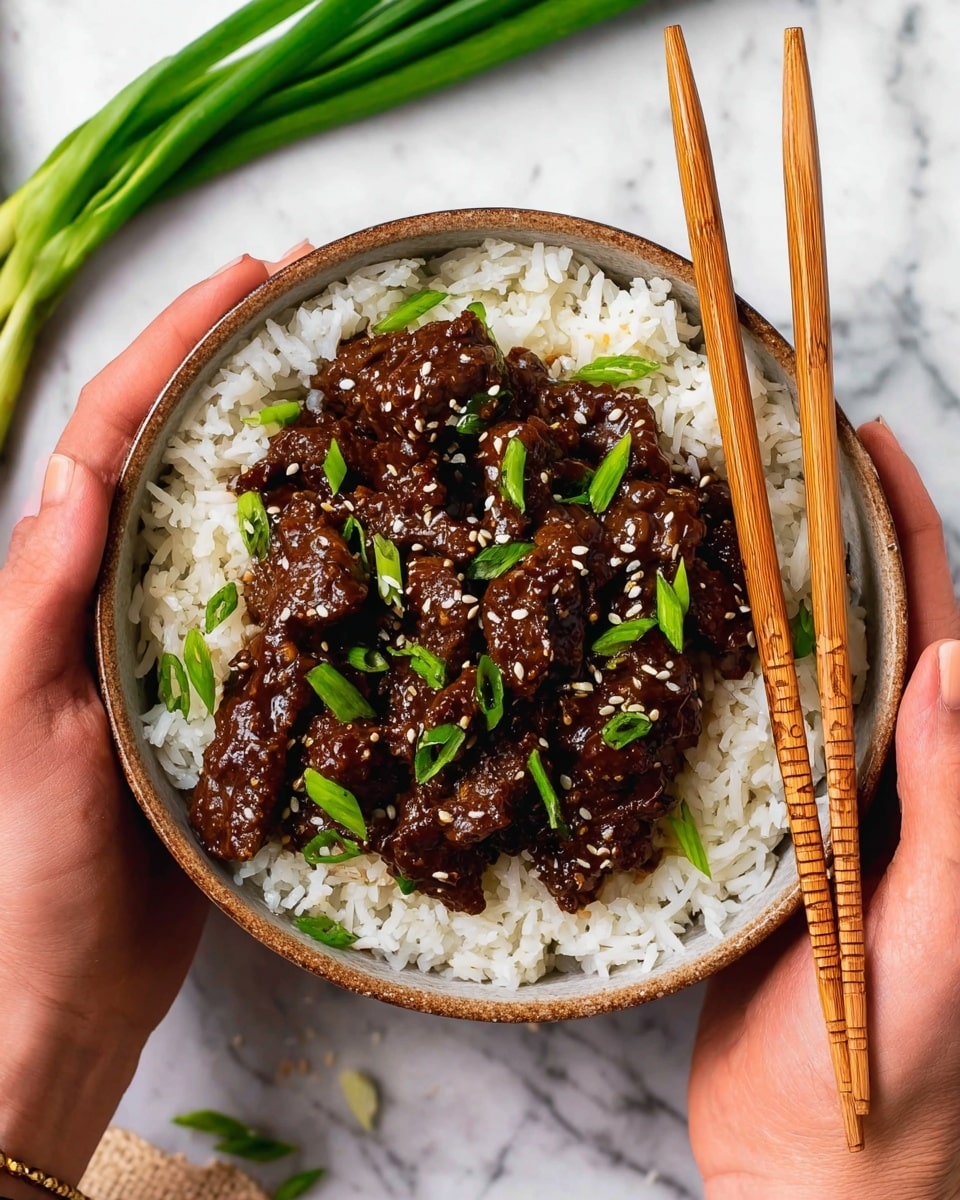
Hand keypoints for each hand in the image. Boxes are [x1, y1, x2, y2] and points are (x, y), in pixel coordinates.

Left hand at [0, 244, 311, 1193]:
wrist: (69, 982)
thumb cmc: (25, 864)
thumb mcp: (18, 720)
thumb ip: (39, 602)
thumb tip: (77, 480)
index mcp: (62, 582)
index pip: (116, 433)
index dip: (177, 346)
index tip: (250, 279)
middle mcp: (120, 596)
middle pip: (179, 454)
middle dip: (236, 368)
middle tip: (317, 311)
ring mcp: (183, 645)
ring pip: (238, 523)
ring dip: (286, 450)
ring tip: (357, 394)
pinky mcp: (235, 700)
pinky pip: (283, 610)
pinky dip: (320, 560)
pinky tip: (372, 537)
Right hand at [688, 419, 959, 1198]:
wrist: (810, 1177)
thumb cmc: (888, 1083)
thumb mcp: (930, 944)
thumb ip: (952, 813)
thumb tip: (954, 662)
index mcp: (946, 797)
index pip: (937, 636)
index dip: (911, 536)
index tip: (866, 448)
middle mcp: (890, 788)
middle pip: (869, 637)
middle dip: (839, 540)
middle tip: (782, 458)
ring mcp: (824, 815)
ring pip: (802, 680)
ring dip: (772, 598)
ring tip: (718, 523)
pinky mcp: (765, 850)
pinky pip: (746, 747)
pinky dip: (718, 684)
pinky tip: (672, 648)